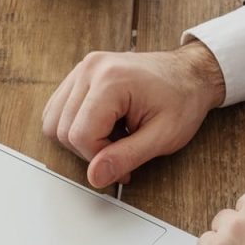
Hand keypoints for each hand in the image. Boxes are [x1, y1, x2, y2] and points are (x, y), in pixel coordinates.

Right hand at [43, 42, 226, 189]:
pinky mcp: (80, 74)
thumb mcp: (163, 136)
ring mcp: (83, 68)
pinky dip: (75, 125)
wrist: (190, 74)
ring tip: (114, 136)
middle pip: (63, 129)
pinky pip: (58, 109)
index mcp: (111, 79)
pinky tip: (104, 125)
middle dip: (91, 151)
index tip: (124, 165)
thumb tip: (95, 176)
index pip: (80, 135)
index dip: (99, 159)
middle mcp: (91, 69)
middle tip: (122, 150)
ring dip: (80, 138)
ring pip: (54, 120)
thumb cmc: (183, 100)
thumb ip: (127, 158)